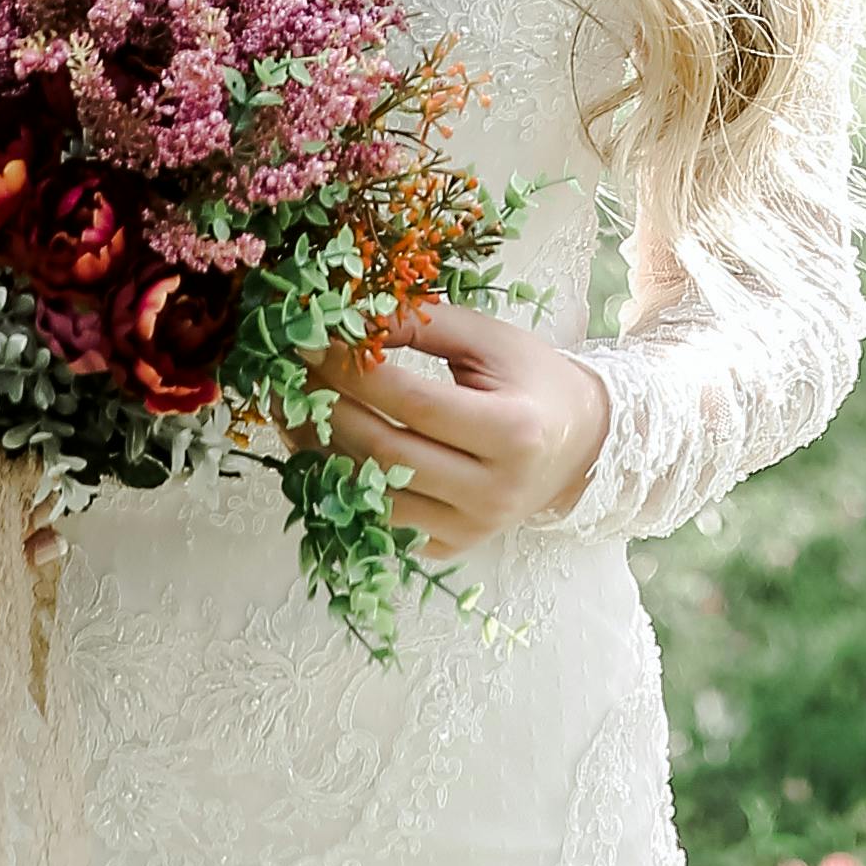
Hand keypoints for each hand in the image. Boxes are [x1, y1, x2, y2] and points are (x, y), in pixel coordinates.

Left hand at [318, 300, 609, 559]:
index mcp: (512, 432)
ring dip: (321, 453)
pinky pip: (380, 523)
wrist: (578, 444)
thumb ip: (423, 325)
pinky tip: (318, 448)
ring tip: (291, 411)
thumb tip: (350, 315)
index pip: (414, 403)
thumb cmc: (532, 381)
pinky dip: (341, 487)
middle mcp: (493, 491)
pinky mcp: (449, 549)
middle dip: (326, 410)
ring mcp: (470, 530)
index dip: (355, 372)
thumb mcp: (489, 340)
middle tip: (287, 374)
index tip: (311, 341)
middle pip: (386, 454)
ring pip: (373, 498)